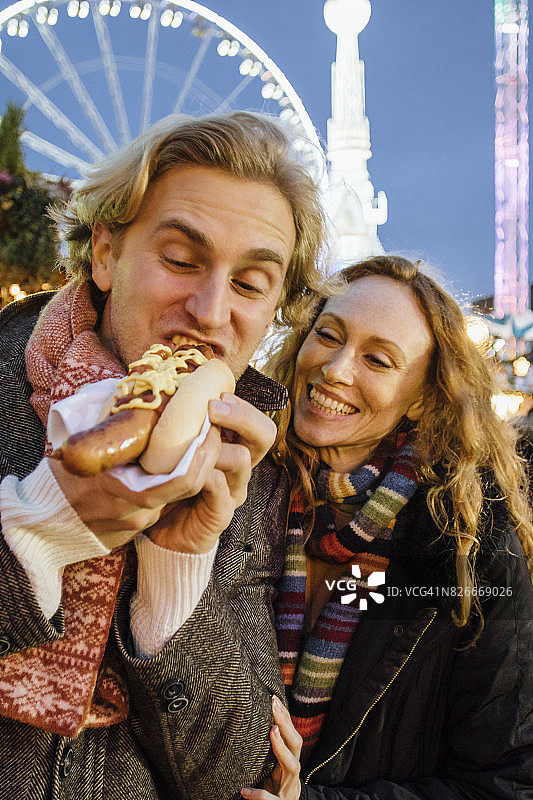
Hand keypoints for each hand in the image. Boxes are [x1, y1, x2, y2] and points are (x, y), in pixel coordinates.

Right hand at [47, 428, 221, 550]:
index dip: (204, 453)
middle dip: (206, 456)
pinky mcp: (140, 526)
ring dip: (192, 467)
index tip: (210, 428)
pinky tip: (177, 460)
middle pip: (189, 486)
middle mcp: (138, 511)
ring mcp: (140, 522)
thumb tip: (135, 389)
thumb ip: (109, 424)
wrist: (45, 524)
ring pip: (179, 493)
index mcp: (125, 490)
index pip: (183, 479)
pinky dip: (176, 480)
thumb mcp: (82, 446)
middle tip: (213, 428)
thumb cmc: (62, 478)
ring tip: (198, 438)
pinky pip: (166, 501)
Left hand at [147, 394, 276, 553]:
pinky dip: (207, 477)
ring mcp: (233, 490)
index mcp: (234, 445)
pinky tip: (188, 471)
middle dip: (243, 416)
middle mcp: (240, 466)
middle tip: (213, 408)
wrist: (159, 529)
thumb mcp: (175, 445)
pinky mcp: (222, 513)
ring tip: (191, 442)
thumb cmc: (166, 481)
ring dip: (216, 445)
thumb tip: (174, 386)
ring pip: (243, 458)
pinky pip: (222, 491)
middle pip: (265, 434)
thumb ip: (183, 422)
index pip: (257, 420)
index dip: (242, 405)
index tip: (216, 395)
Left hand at [241, 696, 301, 799]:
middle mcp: (293, 769)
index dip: (285, 717)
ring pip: (292, 765)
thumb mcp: (274, 764)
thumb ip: (269, 747)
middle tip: (273, 705)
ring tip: (271, 731)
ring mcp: (289, 786)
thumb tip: (250, 720)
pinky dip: (259, 796)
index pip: (291, 734)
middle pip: (296, 743)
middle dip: (286, 723)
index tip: (273, 698)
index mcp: (291, 758)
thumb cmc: (276, 783)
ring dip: (282, 748)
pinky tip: (245, 791)